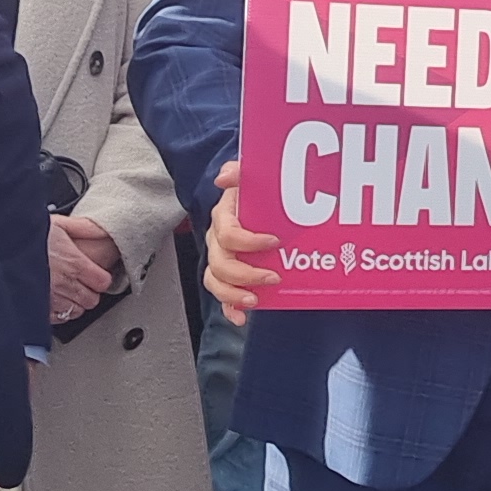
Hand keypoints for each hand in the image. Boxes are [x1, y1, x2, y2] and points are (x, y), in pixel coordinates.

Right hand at [45, 211, 122, 322]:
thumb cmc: (23, 235)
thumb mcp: (56, 223)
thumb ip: (81, 228)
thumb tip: (100, 230)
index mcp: (74, 263)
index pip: (103, 282)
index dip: (99, 278)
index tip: (95, 274)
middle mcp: (65, 285)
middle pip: (91, 300)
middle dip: (87, 292)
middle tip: (79, 283)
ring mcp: (50, 300)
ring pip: (75, 311)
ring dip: (73, 303)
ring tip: (64, 291)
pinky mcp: (36, 310)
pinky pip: (57, 319)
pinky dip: (57, 312)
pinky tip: (52, 300)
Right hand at [204, 158, 276, 324]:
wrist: (259, 207)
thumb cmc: (256, 196)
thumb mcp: (252, 180)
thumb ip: (241, 172)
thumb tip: (225, 176)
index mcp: (224, 218)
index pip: (228, 233)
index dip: (249, 241)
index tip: (274, 242)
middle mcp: (218, 241)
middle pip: (220, 264)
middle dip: (246, 274)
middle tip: (273, 277)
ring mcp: (220, 260)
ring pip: (216, 282)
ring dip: (234, 294)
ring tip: (255, 299)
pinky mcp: (228, 277)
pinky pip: (222, 297)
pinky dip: (230, 309)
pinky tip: (241, 317)